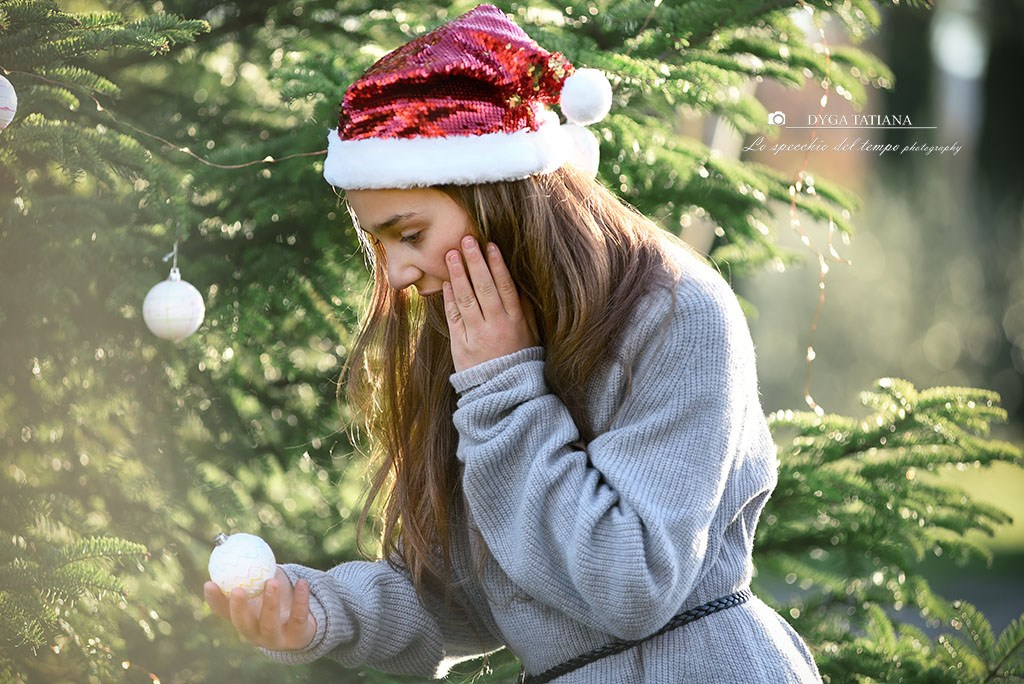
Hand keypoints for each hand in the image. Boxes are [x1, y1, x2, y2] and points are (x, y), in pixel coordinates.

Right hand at [204, 567, 316, 651]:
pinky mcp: (297, 637)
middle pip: (243, 624)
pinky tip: (301, 582)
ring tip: (272, 581)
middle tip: (237, 590)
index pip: (224, 612)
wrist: (304, 624)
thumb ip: (249, 570)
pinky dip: (300, 600)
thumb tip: (231, 541)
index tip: (209, 583)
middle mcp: (255, 634)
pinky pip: (298, 618)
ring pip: (270, 624)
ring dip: (270, 603)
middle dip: (239, 608)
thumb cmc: (276, 599)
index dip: (215, 600)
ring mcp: (276, 639)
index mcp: (242, 620)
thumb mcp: (262, 585)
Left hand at [443, 236, 538, 372]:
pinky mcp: (460, 344)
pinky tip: (446, 282)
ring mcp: (477, 335)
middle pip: (484, 287)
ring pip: (466, 299)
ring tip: (451, 254)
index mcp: (515, 321)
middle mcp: (496, 325)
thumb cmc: (519, 359)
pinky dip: (449, 298)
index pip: (506, 287)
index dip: (497, 265)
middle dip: (475, 262)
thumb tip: (517, 281)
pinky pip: (454, 317)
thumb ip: (523, 308)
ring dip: (458, 274)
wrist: (504, 392)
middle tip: (466, 240)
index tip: (490, 245)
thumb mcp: (530, 334)